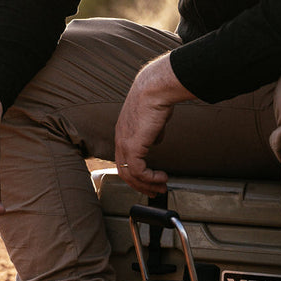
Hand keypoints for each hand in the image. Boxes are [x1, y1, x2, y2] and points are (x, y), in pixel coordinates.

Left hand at [114, 55, 195, 194]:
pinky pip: (138, 171)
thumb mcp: (153, 119)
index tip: (149, 180)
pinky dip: (149, 178)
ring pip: (129, 174)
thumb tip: (155, 141)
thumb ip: (152, 132)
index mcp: (122, 133)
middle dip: (140, 185)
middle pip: (124, 171)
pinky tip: (161, 177)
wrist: (154, 90)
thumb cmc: (156, 98)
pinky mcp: (132, 146)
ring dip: (146, 184)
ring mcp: (124, 143)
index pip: (124, 159)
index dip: (136, 173)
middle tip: (155, 191)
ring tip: (160, 187)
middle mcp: (120, 140)